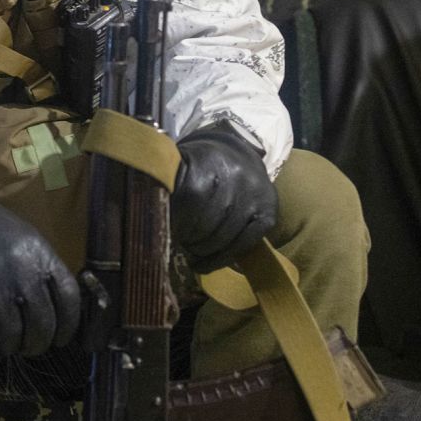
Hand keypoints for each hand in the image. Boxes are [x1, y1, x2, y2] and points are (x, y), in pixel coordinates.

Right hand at [0, 158, 80, 361]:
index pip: (69, 303)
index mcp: (41, 256)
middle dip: (35, 345)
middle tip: (25, 346)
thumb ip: (40, 268)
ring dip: (7, 349)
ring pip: (11, 339)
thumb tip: (51, 309)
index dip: (67, 328)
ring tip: (2, 346)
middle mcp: (23, 274)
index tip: (59, 338)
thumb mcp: (24, 238)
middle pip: (42, 327)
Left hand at [171, 122, 277, 272]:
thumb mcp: (181, 167)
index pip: (193, 195)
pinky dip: (222, 259)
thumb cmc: (201, 167)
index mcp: (210, 160)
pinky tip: (204, 264)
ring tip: (189, 251)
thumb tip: (152, 220)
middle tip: (178, 241)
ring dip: (203, 250)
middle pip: (208, 220)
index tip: (164, 230)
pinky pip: (245, 244)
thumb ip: (166, 188)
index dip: (177, 219)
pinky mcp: (269, 213)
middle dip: (188, 237)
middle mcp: (238, 176)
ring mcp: (256, 195)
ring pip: (226, 236)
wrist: (237, 156)